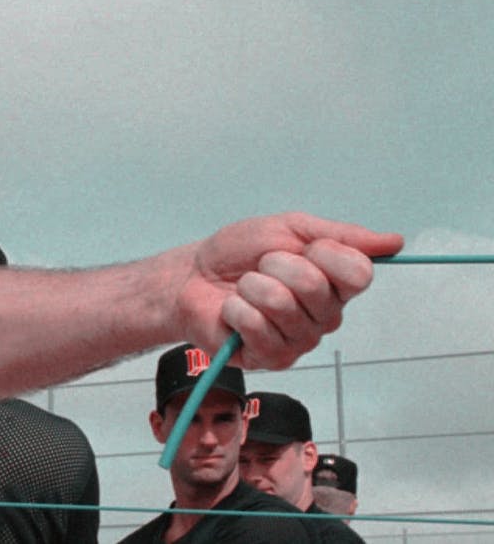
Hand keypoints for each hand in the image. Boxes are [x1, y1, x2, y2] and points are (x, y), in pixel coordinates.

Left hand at [180, 213, 402, 369]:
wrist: (192, 276)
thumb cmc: (239, 253)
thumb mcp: (289, 228)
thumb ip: (342, 236)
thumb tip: (394, 241)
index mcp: (337, 286)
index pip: (358, 273)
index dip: (324, 253)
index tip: (300, 247)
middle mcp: (324, 317)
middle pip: (314, 286)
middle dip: (275, 265)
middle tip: (260, 268)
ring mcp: (299, 342)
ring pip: (281, 304)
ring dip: (251, 286)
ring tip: (244, 288)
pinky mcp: (269, 359)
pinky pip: (255, 325)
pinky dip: (235, 308)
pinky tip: (232, 312)